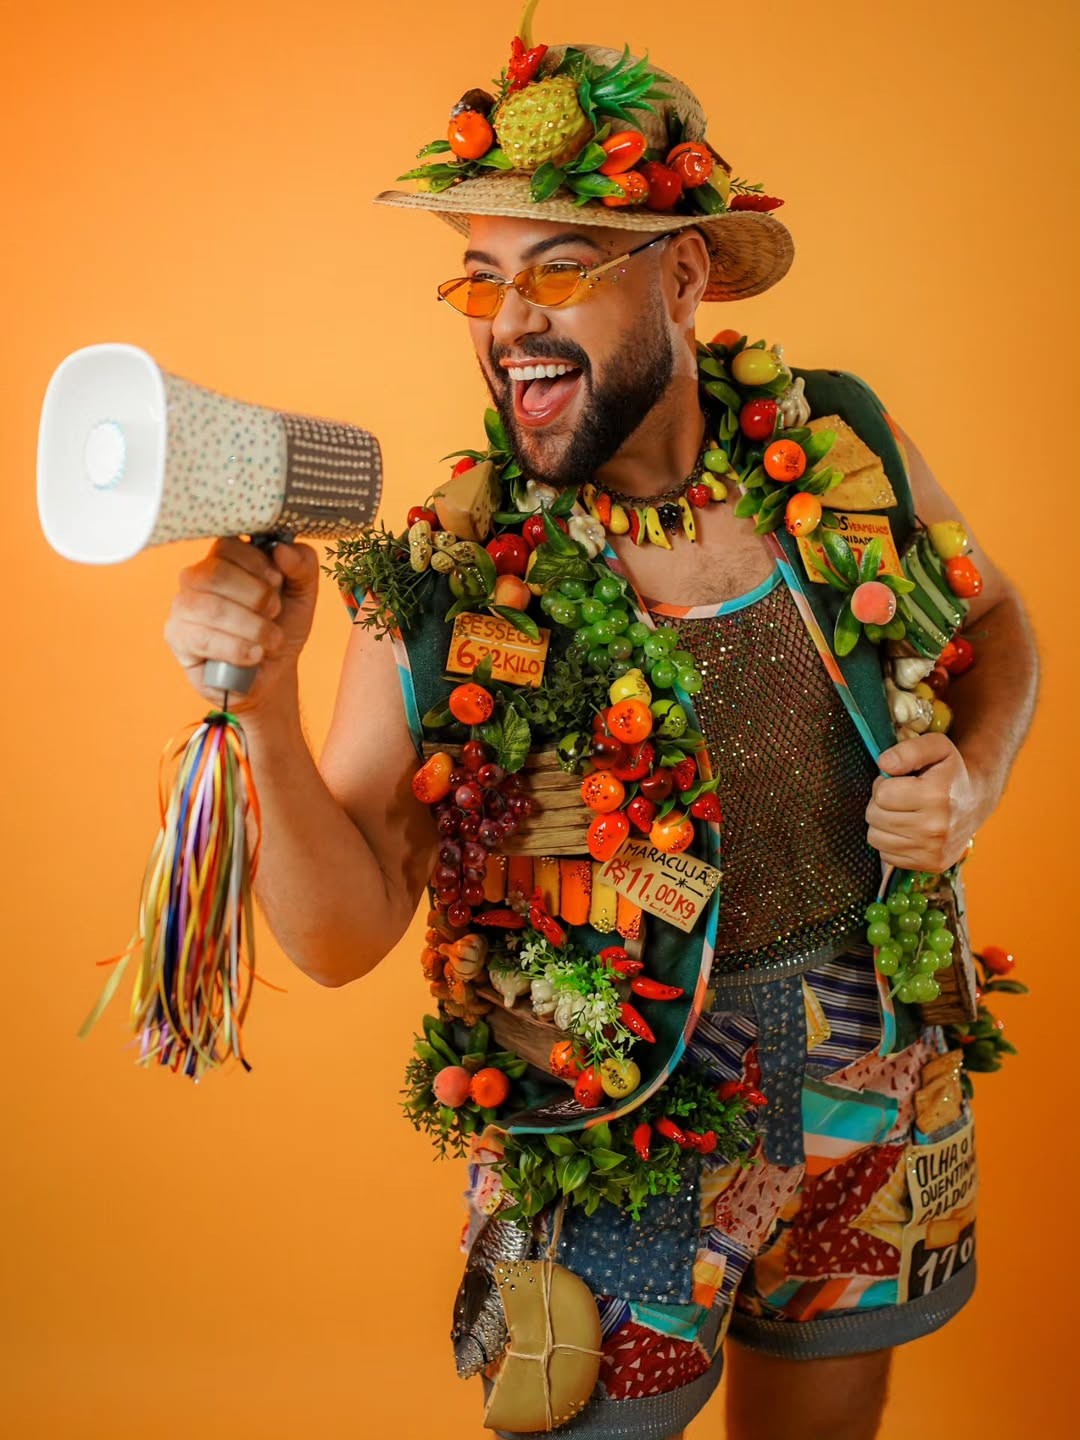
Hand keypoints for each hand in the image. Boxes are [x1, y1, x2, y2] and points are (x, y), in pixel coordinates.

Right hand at [164, 537, 319, 711]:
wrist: (274, 672)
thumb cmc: (282, 626)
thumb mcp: (303, 593)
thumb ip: (302, 564)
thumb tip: (282, 550)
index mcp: (225, 559)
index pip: (228, 545)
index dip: (257, 564)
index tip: (277, 582)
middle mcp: (197, 578)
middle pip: (215, 574)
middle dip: (255, 596)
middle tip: (274, 612)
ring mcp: (183, 607)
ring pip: (209, 607)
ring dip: (251, 626)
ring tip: (270, 640)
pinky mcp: (178, 637)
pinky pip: (202, 638)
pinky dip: (236, 648)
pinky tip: (254, 655)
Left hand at [865, 733, 982, 872]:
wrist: (975, 801)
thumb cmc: (949, 772)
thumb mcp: (936, 747)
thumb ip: (908, 750)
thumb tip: (884, 765)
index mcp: (936, 796)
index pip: (881, 794)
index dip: (884, 784)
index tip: (899, 781)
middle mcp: (936, 828)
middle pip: (875, 816)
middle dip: (881, 803)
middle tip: (901, 797)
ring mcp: (933, 850)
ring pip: (875, 838)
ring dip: (883, 823)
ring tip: (903, 812)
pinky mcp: (930, 865)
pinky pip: (886, 855)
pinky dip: (891, 842)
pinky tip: (908, 830)